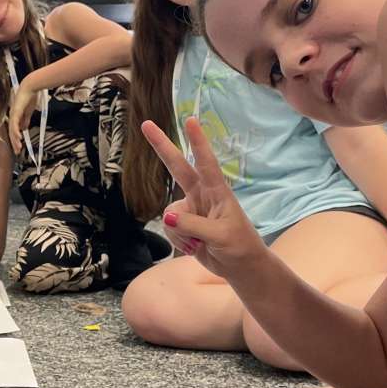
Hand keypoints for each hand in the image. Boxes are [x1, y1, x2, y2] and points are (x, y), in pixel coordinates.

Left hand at [7, 79, 39, 155]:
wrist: (30, 87)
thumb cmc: (29, 97)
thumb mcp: (28, 112)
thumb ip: (26, 120)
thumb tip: (24, 128)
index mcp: (15, 116)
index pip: (14, 130)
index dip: (15, 139)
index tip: (18, 146)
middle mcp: (12, 116)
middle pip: (12, 132)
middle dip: (14, 142)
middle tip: (17, 151)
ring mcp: (13, 114)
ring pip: (12, 130)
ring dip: (15, 140)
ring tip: (18, 148)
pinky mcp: (15, 112)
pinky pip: (14, 124)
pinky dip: (16, 132)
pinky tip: (18, 138)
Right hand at [141, 117, 265, 277]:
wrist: (240, 267)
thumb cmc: (240, 246)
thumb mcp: (221, 235)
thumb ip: (194, 225)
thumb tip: (168, 217)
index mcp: (217, 192)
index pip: (206, 163)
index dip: (198, 142)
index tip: (190, 120)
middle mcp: (201, 195)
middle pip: (177, 167)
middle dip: (162, 146)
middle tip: (146, 124)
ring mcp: (191, 209)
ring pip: (170, 214)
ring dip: (180, 232)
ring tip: (198, 243)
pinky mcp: (183, 224)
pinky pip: (169, 228)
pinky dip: (178, 240)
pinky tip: (193, 246)